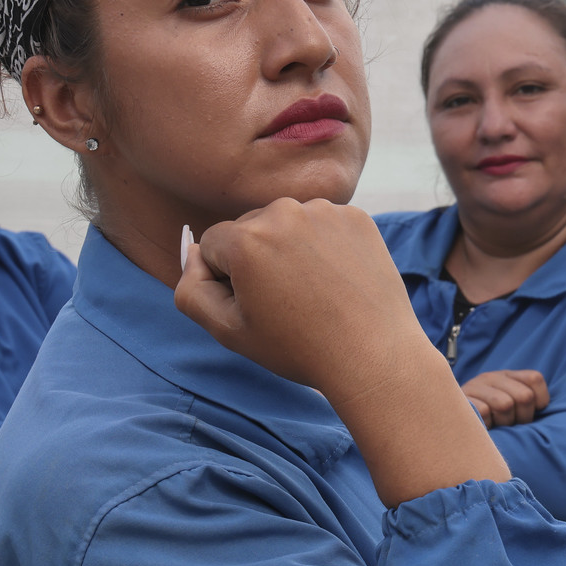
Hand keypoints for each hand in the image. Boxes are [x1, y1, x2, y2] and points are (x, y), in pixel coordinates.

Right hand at [176, 199, 508, 504]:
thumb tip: (191, 251)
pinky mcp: (356, 217)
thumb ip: (191, 290)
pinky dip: (324, 248)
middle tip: (286, 304)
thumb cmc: (298, 348)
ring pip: (287, 226)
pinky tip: (337, 281)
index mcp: (246, 238)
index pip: (213, 246)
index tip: (255, 307)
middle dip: (258, 260)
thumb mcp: (228, 331)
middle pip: (250, 230)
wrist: (373, 354)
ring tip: (313, 293)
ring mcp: (324, 211)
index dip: (227, 281)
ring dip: (290, 251)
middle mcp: (283, 211)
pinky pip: (322, 226)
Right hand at [462, 369, 549, 426]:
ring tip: (496, 425)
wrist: (448, 422)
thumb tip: (549, 412)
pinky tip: (482, 426)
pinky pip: (484, 412)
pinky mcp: (462, 399)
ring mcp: (475, 386)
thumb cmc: (488, 421)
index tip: (532, 413)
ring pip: (505, 404)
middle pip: (524, 396)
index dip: (540, 400)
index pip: (535, 378)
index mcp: (507, 376)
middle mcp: (491, 377)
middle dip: (522, 417)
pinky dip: (487, 424)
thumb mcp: (509, 407)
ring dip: (503, 422)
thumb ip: (527, 404)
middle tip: (510, 424)